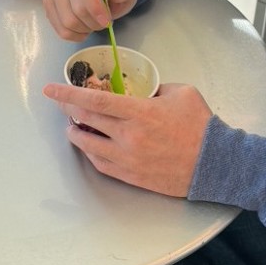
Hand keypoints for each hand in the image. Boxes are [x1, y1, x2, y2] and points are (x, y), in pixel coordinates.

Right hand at [42, 0, 139, 40]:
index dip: (94, 5)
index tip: (106, 21)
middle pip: (75, 5)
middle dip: (93, 22)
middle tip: (104, 23)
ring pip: (66, 19)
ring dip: (83, 29)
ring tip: (93, 24)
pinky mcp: (48, 0)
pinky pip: (58, 26)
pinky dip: (73, 34)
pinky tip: (83, 29)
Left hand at [42, 81, 211, 196]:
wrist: (215, 163)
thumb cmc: (200, 125)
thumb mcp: (180, 93)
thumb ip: (155, 88)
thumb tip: (140, 91)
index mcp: (139, 112)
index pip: (94, 101)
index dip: (68, 94)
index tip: (50, 89)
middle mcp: (128, 136)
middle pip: (86, 120)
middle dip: (68, 109)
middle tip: (61, 103)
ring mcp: (128, 158)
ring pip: (88, 144)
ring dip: (76, 132)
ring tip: (73, 125)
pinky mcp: (131, 176)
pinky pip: (100, 164)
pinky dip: (90, 152)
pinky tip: (90, 145)